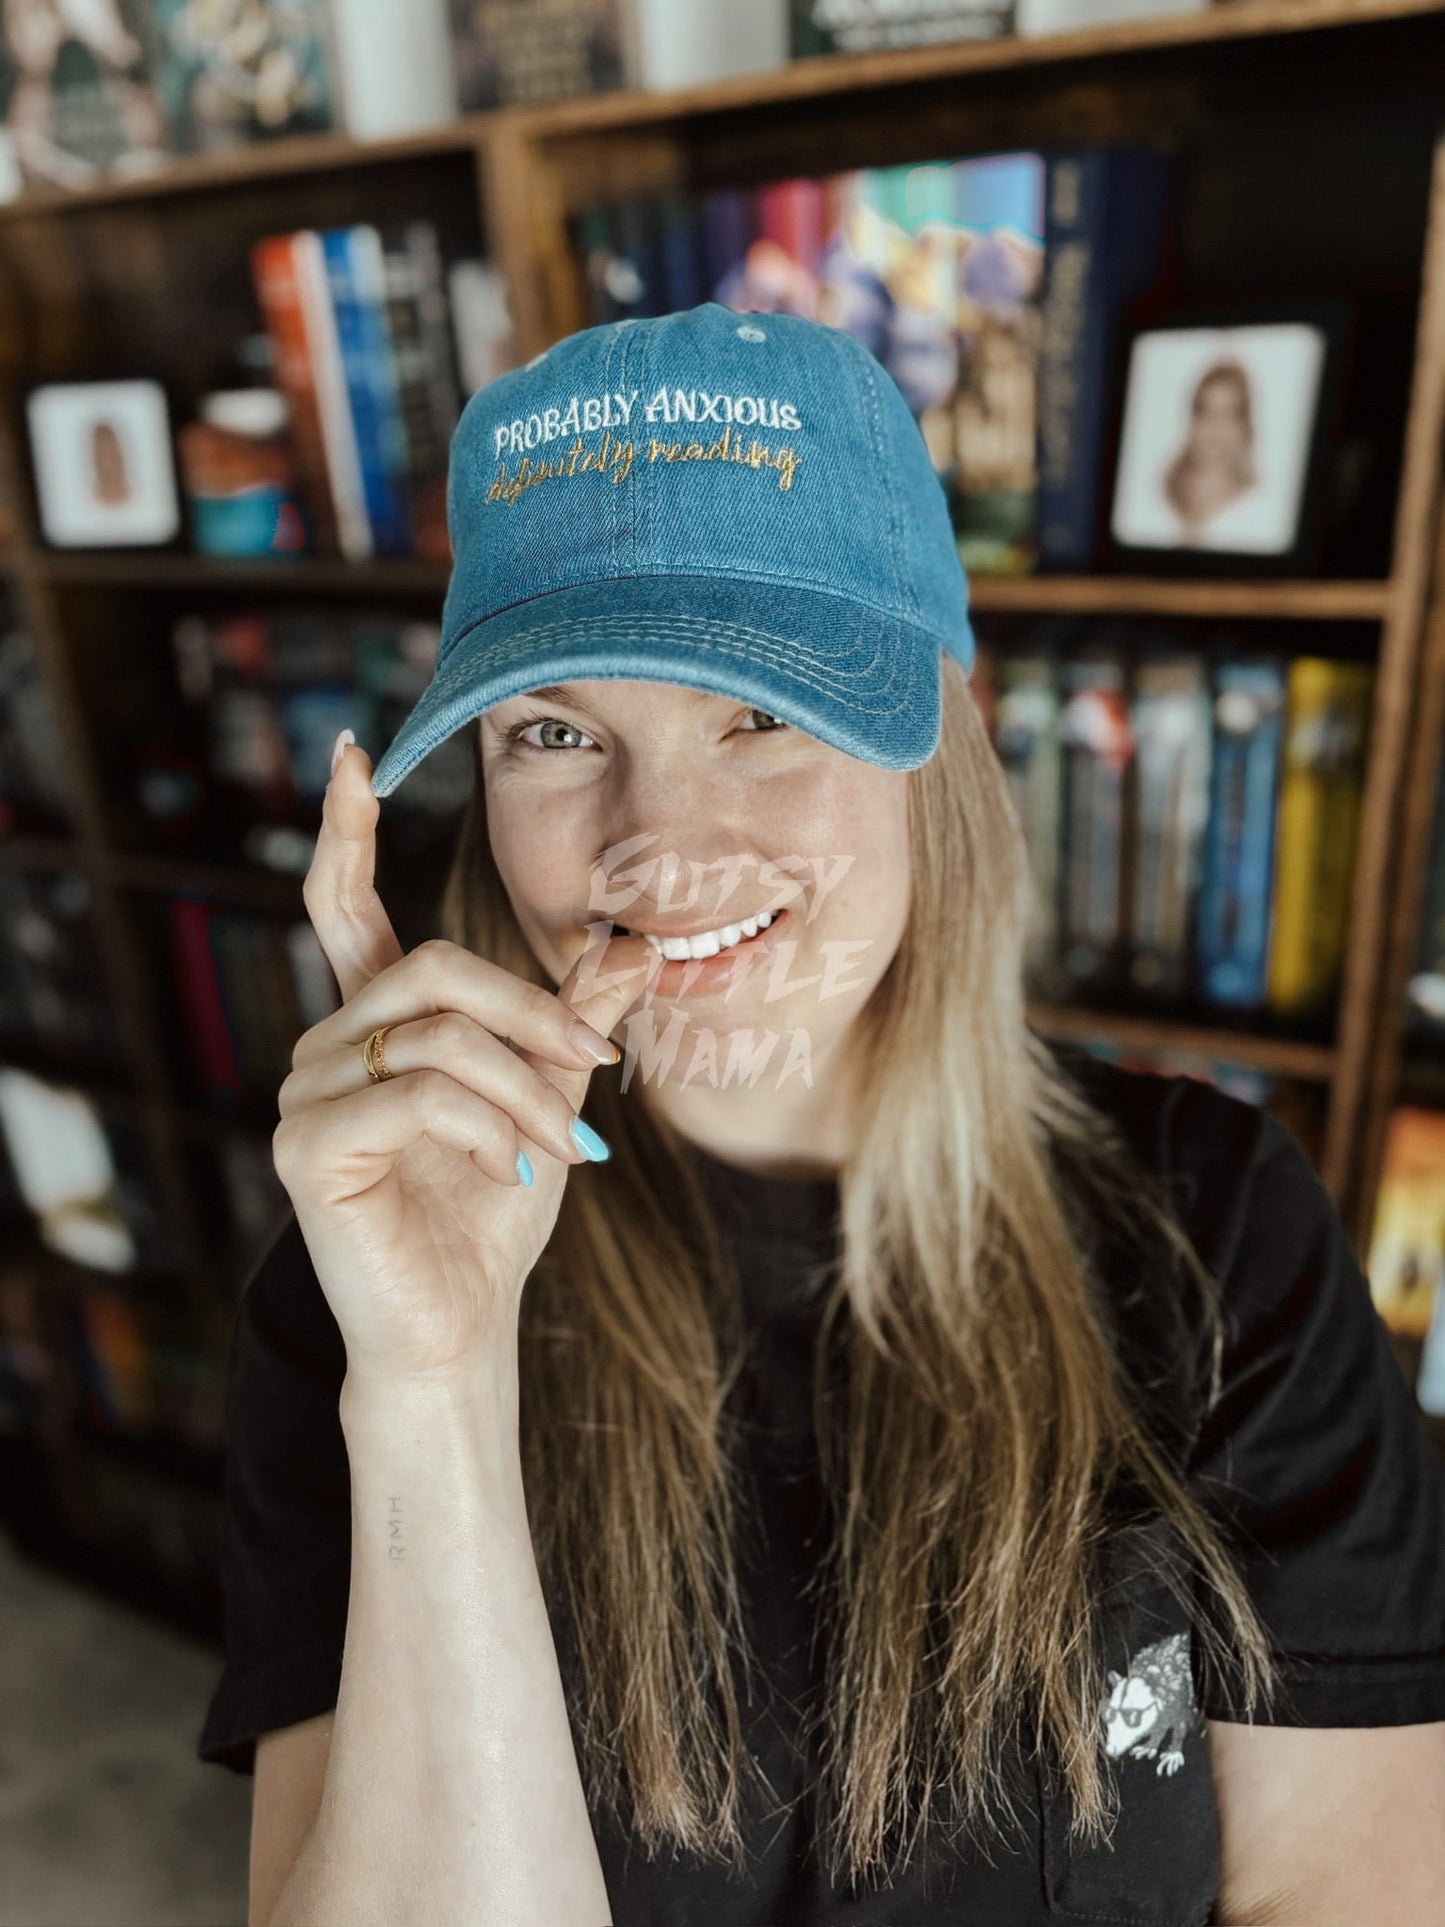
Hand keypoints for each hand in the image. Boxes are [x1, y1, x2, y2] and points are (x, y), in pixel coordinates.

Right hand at [271, 734, 656, 1386]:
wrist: (462, 1324)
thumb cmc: (493, 1217)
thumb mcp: (547, 1101)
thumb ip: (572, 1021)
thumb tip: (633, 942)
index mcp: (374, 1024)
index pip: (345, 905)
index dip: (346, 829)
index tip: (354, 752)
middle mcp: (327, 1045)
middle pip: (437, 968)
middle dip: (531, 1016)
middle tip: (595, 1075)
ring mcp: (305, 1094)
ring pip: (440, 1034)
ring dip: (527, 1090)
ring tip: (567, 1148)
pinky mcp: (306, 1146)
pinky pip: (420, 1093)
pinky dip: (492, 1126)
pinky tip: (517, 1171)